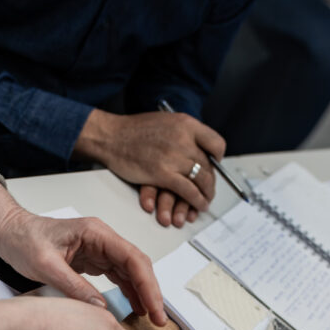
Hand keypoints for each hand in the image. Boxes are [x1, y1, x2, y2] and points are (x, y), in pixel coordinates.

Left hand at [0, 180, 165, 323]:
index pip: (132, 258)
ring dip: (143, 294)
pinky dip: (129, 293)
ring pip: (131, 272)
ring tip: (151, 319)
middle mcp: (102, 239)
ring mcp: (99, 249)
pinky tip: (135, 309)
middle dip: (151, 292)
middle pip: (138, 265)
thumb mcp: (45, 265)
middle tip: (159, 319)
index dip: (147, 285)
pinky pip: (118, 277)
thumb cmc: (21, 239)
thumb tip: (100, 308)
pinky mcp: (93, 261)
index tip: (154, 308)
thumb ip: (73, 286)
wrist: (7, 232)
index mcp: (95, 232)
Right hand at [73, 110, 225, 226]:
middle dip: (211, 183)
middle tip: (209, 191)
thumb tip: (196, 149)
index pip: (215, 143)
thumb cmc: (134, 131)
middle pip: (208, 166)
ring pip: (201, 180)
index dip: (217, 158)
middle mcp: (184, 138)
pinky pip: (189, 191)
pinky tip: (198, 206)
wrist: (111, 137)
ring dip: (206, 195)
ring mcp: (174, 156)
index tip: (215, 166)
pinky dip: (196, 201)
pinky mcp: (163, 174)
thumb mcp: (165, 122)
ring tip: (204, 202)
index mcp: (186, 123)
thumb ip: (182, 133)